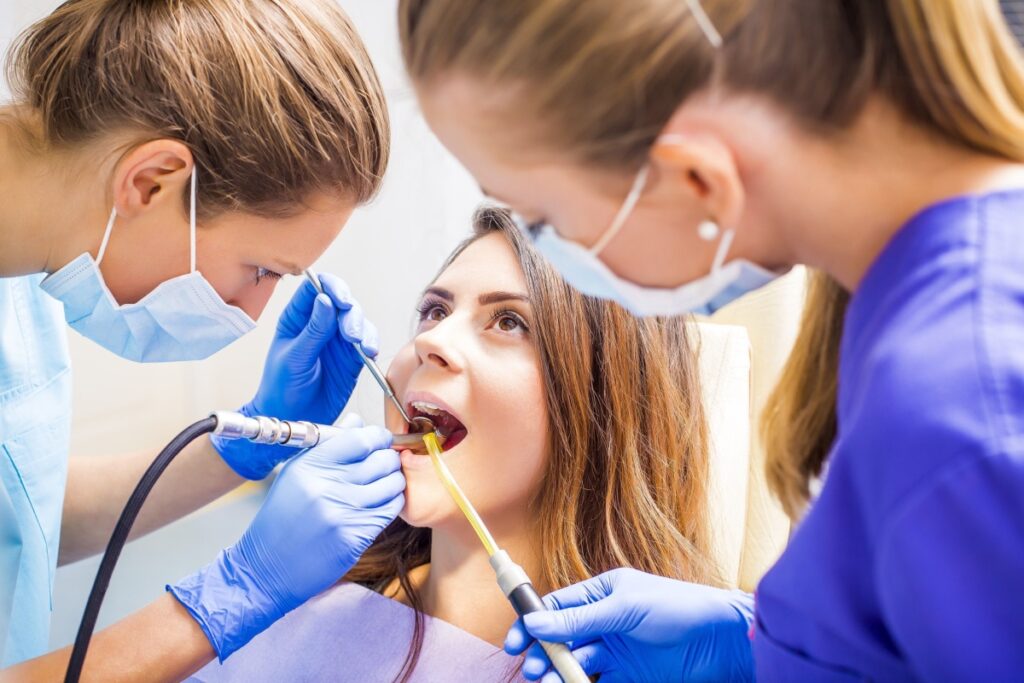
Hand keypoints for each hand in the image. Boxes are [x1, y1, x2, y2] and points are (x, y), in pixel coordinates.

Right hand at [170, 415, 404, 658]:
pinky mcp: (355, 537)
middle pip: (382, 459)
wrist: (267, 567)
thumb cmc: (282, 517)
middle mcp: (327, 486)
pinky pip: (390, 510)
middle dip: (390, 458)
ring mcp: (343, 513)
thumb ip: (329, 446)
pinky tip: (381, 504)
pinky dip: (392, 504)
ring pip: (392, 484)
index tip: (380, 440)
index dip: (378, 436)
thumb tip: (358, 422)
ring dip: (394, 481)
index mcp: (311, 465)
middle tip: (386, 463)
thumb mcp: (296, 474)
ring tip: (385, 484)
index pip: (360, 438)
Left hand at [214, 274, 377, 478]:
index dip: (331, 287)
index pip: (315, 288)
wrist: (291, 419)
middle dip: (351, 314)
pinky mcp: (352, 358)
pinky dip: (372, 344)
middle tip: (351, 334)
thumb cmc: (281, 388)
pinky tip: (369, 353)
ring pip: (358, 321)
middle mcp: (320, 324)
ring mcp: (337, 340)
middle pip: (342, 302)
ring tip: (362, 347)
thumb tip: (325, 300)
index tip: (340, 300)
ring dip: (363, 329)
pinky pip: (367, 342)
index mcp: (298, 318)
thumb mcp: (293, 358)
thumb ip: (312, 331)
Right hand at [505, 568, 754, 682]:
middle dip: (542, 654)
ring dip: (559, 674)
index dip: (533, 624)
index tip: (515, 642)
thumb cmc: (679, 609)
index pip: (557, 608)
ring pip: (575, 665)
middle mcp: (605, 622)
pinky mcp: (629, 677)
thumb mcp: (624, 608)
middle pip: (561, 639)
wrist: (724, 641)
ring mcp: (616, 651)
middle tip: (533, 670)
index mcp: (602, 594)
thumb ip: (579, 618)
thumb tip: (534, 622)